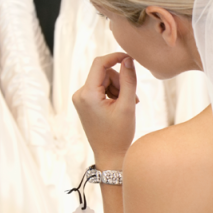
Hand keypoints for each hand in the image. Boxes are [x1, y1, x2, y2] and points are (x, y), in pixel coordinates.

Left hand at [73, 53, 138, 167]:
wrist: (110, 155)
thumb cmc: (119, 134)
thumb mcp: (128, 105)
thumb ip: (129, 80)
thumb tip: (128, 60)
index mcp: (87, 94)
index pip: (100, 64)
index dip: (115, 57)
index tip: (130, 58)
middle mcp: (79, 94)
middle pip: (103, 73)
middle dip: (119, 80)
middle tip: (132, 96)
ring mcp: (80, 99)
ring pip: (103, 80)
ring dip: (118, 88)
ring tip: (128, 104)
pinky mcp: (84, 103)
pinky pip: (100, 89)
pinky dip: (112, 93)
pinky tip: (120, 106)